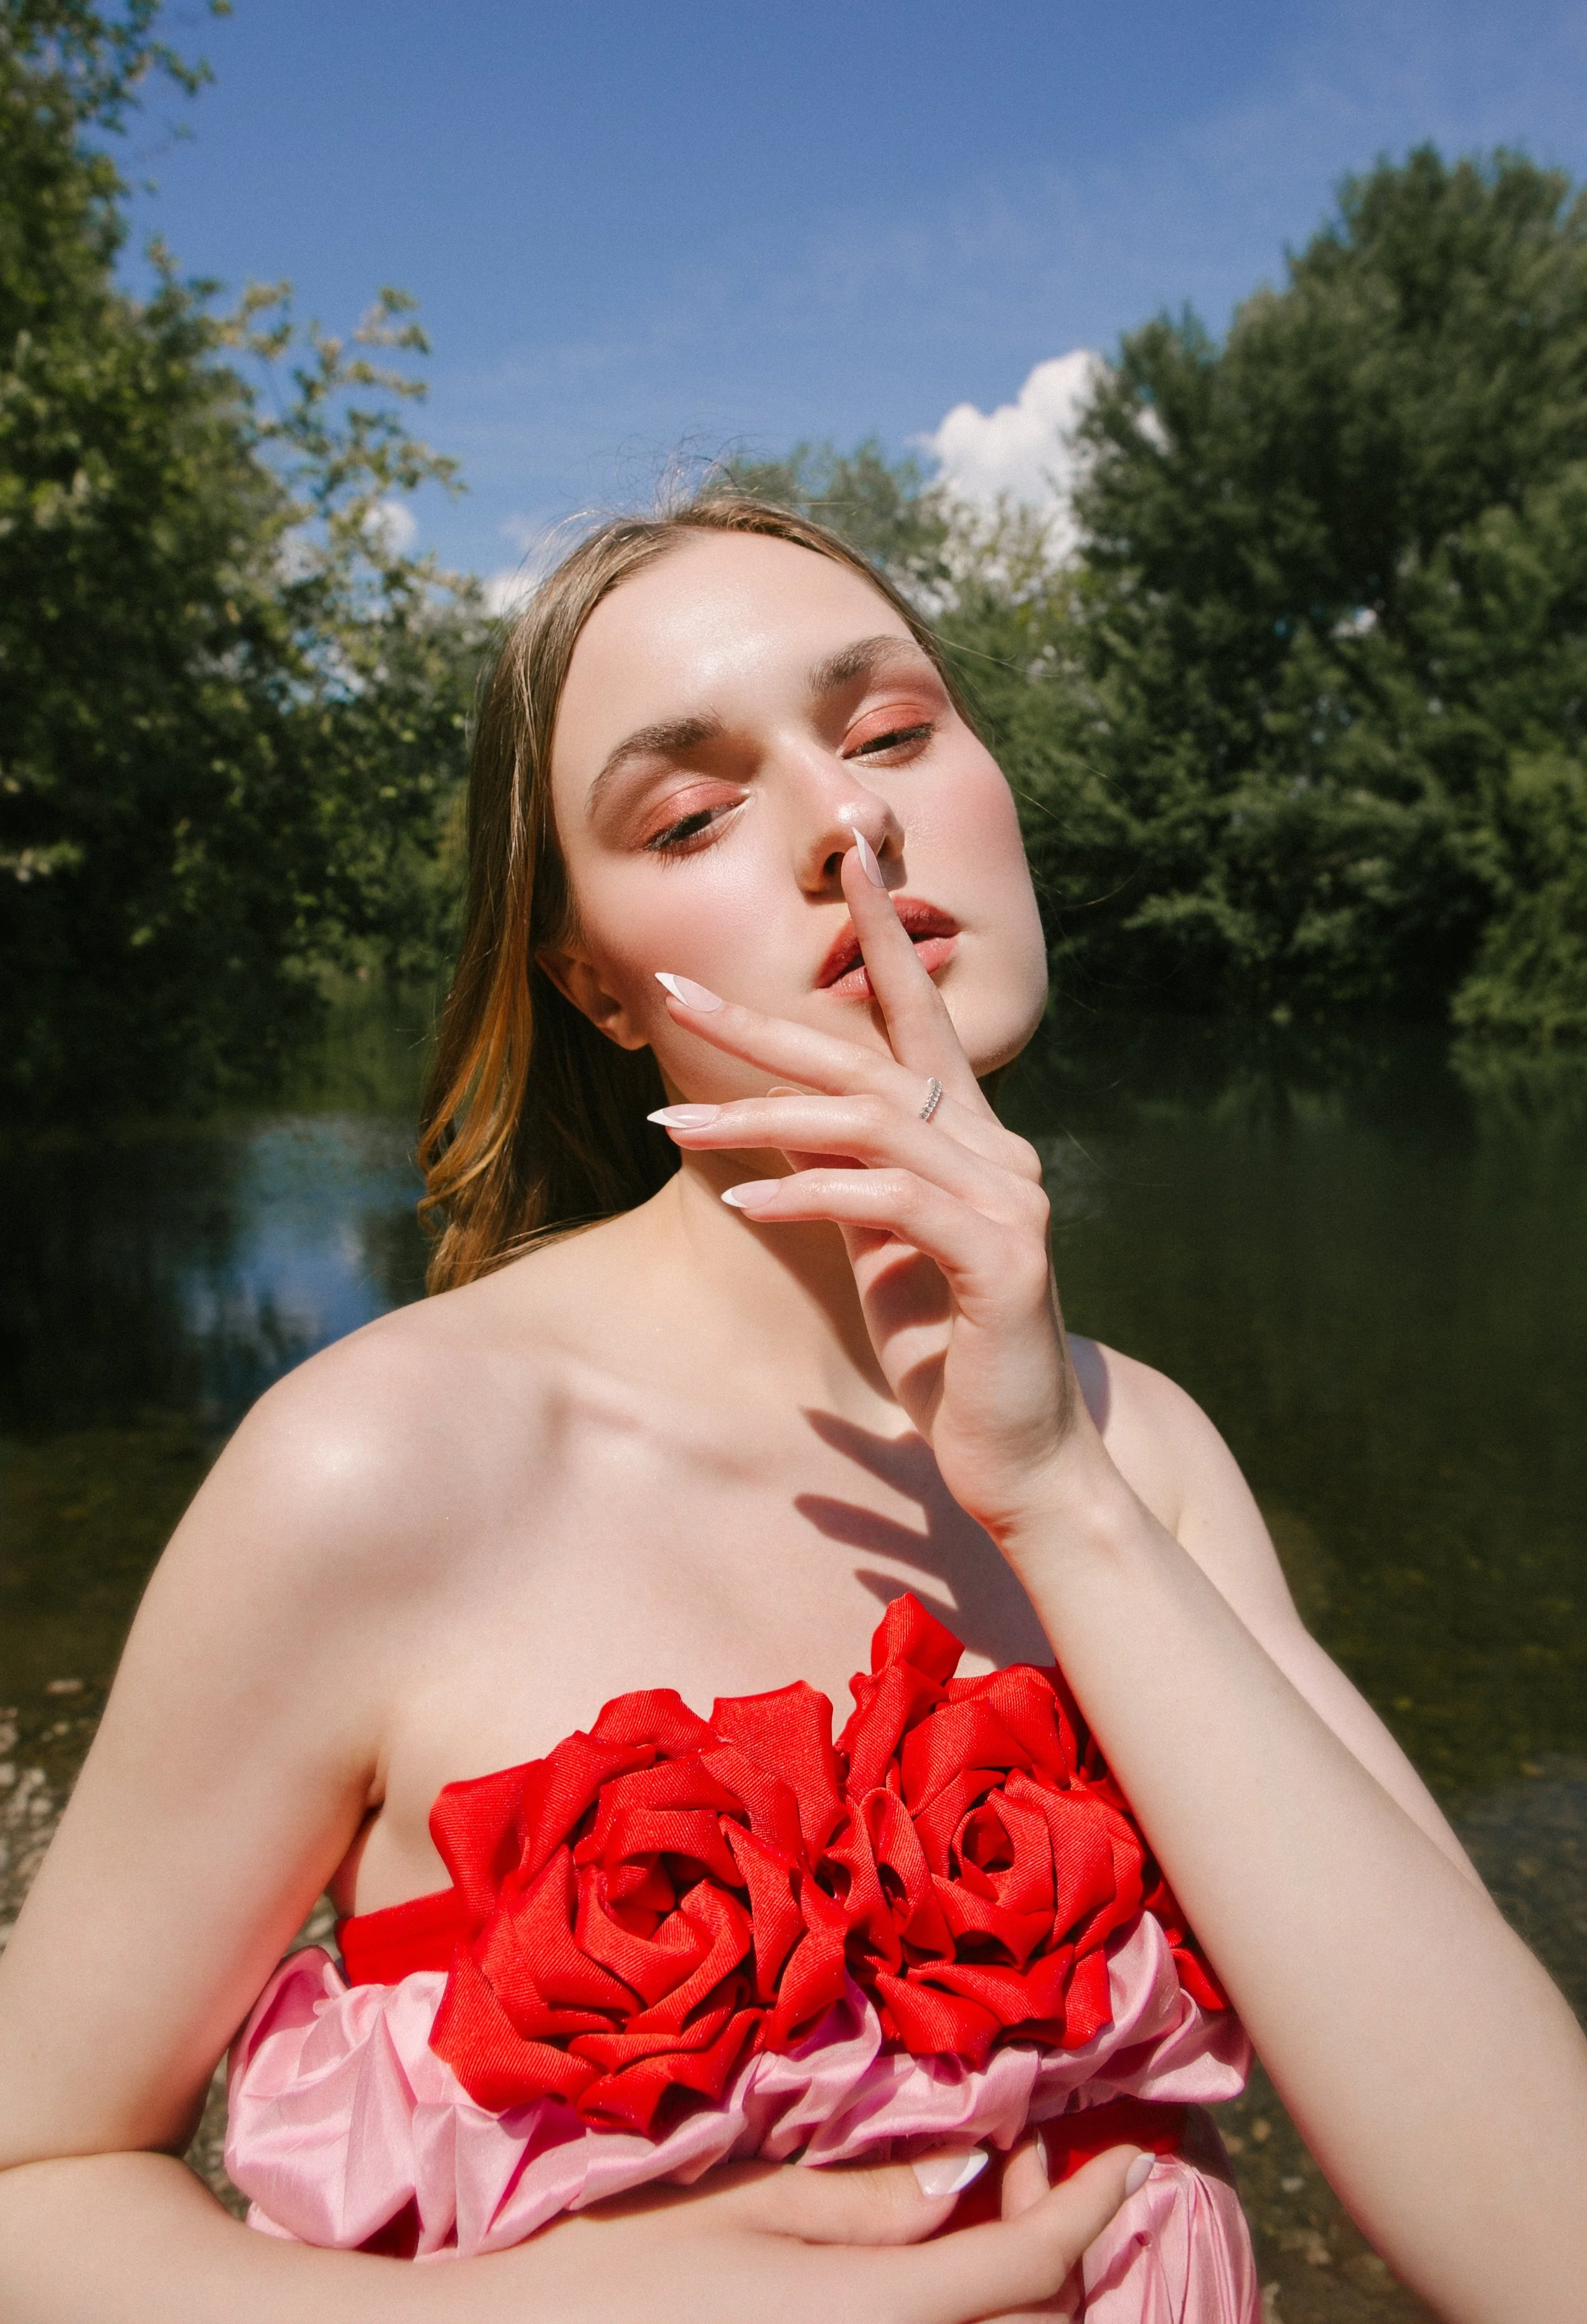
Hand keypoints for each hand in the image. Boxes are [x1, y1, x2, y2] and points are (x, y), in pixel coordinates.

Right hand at [496, 2143, 1143, 2323]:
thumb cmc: (621, 2273)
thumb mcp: (745, 2210)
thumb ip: (869, 2205)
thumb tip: (969, 2183)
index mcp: (872, 2317)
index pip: (1030, 2267)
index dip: (1094, 2210)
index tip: (1133, 2162)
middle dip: (1056, 2249)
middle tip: (1023, 2164)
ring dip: (1014, 2297)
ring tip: (984, 2221)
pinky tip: (928, 2274)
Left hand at [653, 844, 1094, 1546]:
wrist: (1026, 1462)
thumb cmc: (949, 1358)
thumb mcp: (887, 1253)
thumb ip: (856, 1182)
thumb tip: (789, 1135)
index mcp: (974, 1145)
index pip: (921, 1022)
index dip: (884, 941)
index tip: (848, 864)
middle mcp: (999, 1156)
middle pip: (870, 1062)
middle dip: (768, 1024)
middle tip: (679, 992)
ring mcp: (1008, 1203)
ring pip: (870, 1125)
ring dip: (760, 1120)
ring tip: (672, 1124)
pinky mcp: (1001, 1259)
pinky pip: (889, 1203)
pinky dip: (809, 1193)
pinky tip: (744, 1201)